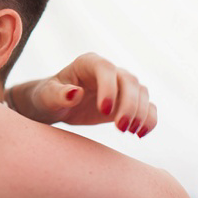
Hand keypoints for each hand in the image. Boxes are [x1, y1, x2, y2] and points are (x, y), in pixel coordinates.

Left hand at [9, 52, 156, 135]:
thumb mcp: (47, 97)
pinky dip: (149, 120)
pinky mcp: (127, 102)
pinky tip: (139, 134)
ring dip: (141, 113)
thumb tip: (74, 93)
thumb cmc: (48, 97)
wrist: (55, 106)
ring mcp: (119, 86)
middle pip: (129, 80)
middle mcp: (107, 71)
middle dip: (129, 105)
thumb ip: (59, 94)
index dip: (109, 87)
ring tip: (129, 132)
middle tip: (120, 128)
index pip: (105, 68)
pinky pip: (148, 107)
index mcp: (87, 63)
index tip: (104, 111)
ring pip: (142, 93)